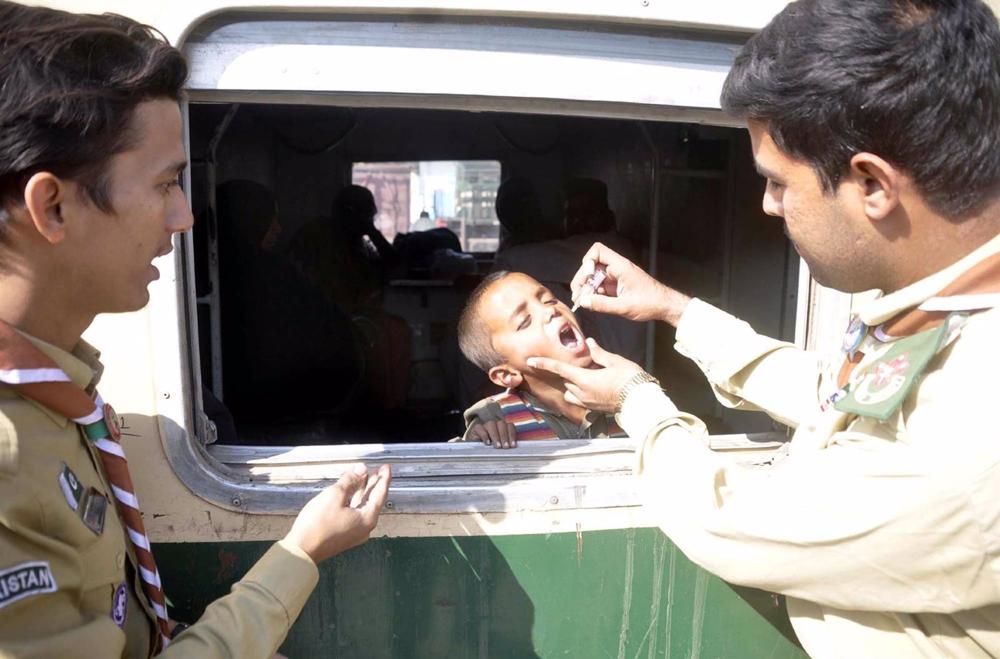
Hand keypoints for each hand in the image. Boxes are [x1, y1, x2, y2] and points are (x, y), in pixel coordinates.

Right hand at [284, 464, 390, 563]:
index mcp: (367, 519)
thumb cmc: (317, 527)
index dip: (383, 478)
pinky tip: (348, 493)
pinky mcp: (343, 534)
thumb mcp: (335, 495)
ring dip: (362, 491)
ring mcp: (354, 532)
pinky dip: (353, 500)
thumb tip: (360, 470)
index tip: (386, 468)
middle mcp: (364, 528)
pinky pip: (353, 513)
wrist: (301, 550)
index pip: (380, 494)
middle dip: (373, 484)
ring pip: (361, 506)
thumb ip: (350, 480)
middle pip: (372, 500)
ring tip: (362, 477)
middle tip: (375, 470)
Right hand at [469, 420, 517, 447]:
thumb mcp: (501, 446)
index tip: (513, 445)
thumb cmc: (492, 448)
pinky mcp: (476, 428)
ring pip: (491, 424)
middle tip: (506, 447)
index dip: (512, 435)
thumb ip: (507, 444)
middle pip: (501, 424)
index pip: (510, 426)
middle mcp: (495, 424)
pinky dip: (484, 435)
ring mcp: (485, 425)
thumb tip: (514, 448)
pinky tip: (488, 443)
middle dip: (504, 436)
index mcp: (503, 427)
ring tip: (498, 446)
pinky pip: (480, 428)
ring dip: (496, 435)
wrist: (477, 448)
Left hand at [528, 338, 643, 412]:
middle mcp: (582, 393)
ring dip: (572, 384)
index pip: (559, 369)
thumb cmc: (630, 380)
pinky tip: (593, 387)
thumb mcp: (615, 361)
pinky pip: (579, 399)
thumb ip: (599, 353)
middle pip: (565, 380)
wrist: (642, 402)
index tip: (531, 361)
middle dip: (568, 372)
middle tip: (583, 364)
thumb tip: (589, 343)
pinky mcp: (593, 408)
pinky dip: (580, 392)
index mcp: (584, 379)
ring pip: (570, 392)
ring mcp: (587, 402)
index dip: (544, 364)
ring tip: (586, 376)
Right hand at [571, 242, 689, 326]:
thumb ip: (601, 304)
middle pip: (591, 265)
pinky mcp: (616, 285)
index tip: (588, 277)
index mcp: (620, 266)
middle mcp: (616, 268)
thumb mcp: (624, 306)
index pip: (598, 251)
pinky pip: (600, 285)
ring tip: (581, 301)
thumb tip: (583, 301)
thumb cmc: (650, 303)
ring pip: (594, 276)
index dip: (587, 262)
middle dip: (582, 279)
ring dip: (586, 288)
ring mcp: (616, 276)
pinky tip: (590, 303)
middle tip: (578, 295)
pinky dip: (593, 293)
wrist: (664, 306)